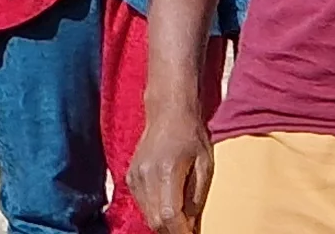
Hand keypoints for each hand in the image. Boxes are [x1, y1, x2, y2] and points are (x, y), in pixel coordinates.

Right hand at [125, 100, 213, 232]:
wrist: (167, 112)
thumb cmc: (191, 136)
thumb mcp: (204, 165)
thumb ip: (196, 198)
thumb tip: (191, 226)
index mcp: (166, 170)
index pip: (169, 215)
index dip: (181, 232)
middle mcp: (145, 175)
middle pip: (155, 220)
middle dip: (172, 232)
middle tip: (188, 231)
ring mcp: (134, 176)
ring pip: (147, 216)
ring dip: (163, 225)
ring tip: (181, 222)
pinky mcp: (130, 177)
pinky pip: (141, 205)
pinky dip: (154, 213)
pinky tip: (168, 209)